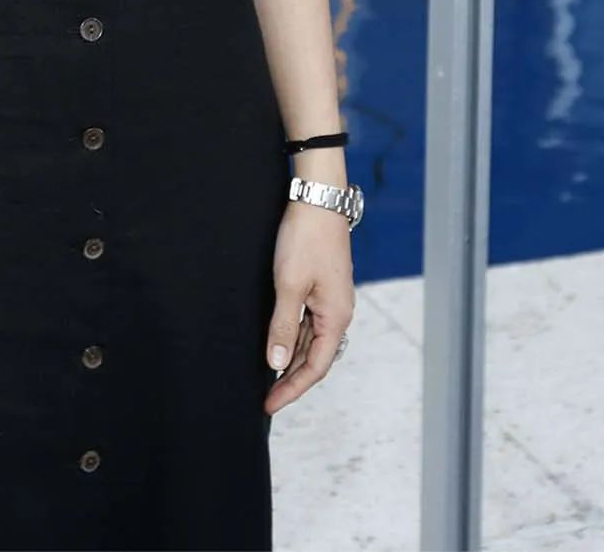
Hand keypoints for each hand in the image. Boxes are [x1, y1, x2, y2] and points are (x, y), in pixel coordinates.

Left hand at [263, 199, 354, 414]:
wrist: (318, 199)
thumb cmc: (306, 238)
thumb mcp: (289, 285)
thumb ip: (282, 325)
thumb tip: (275, 363)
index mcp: (336, 317)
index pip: (315, 367)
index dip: (291, 388)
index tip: (269, 404)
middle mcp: (338, 312)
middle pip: (314, 357)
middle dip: (290, 378)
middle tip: (265, 396)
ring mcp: (331, 299)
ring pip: (310, 339)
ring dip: (290, 358)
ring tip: (266, 376)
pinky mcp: (322, 286)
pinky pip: (308, 321)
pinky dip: (292, 336)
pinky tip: (276, 341)